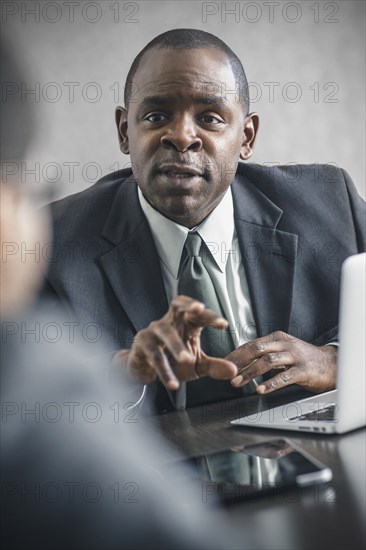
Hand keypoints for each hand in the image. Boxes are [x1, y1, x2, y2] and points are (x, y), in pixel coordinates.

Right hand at [113, 295, 237, 389]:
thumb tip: (233, 371)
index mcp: (185, 323)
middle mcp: (169, 322)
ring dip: (176, 345)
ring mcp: (153, 332)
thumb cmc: (172, 360)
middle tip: (199, 309)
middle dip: (188, 305)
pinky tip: (173, 383)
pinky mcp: (142, 345)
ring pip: (165, 333)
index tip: (223, 324)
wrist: (145, 370)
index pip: (197, 313)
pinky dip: (164, 370)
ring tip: (187, 359)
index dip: (209, 315)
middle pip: (177, 305)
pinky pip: (154, 356)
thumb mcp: (197, 364)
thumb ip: (214, 366)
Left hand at [228, 331, 336, 393]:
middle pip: (256, 350)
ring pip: (268, 362)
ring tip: (239, 382)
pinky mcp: (303, 370)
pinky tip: (260, 389)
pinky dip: (270, 383)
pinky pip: (284, 376)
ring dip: (250, 373)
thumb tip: (242, 362)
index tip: (224, 363)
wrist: (330, 364)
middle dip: (239, 362)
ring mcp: (294, 356)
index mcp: (277, 338)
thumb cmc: (304, 358)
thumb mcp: (283, 350)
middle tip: (228, 373)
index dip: (236, 354)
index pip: (251, 344)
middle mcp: (285, 344)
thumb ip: (265, 354)